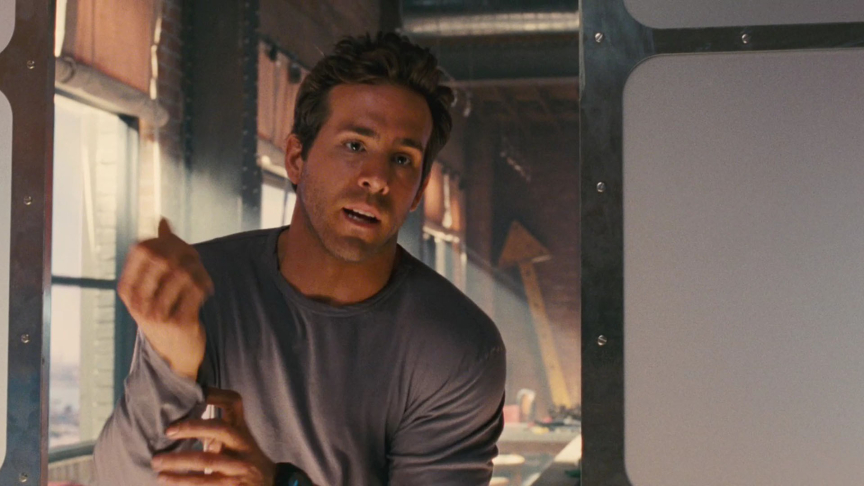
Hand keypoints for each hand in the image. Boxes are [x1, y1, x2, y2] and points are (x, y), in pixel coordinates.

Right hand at [118, 218, 213, 379]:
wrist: (173, 353)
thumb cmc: (164, 310)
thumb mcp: (153, 285)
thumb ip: (158, 252)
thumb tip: (162, 221)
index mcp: (127, 288)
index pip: (142, 249)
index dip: (165, 241)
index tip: (180, 246)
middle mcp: (137, 301)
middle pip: (163, 258)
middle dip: (184, 252)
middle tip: (195, 257)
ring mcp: (157, 314)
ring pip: (183, 273)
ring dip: (198, 269)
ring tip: (201, 274)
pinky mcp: (179, 323)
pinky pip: (197, 291)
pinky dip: (206, 284)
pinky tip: (206, 288)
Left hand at [152, 388, 275, 484]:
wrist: (267, 481)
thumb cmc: (243, 456)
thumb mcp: (236, 438)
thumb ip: (216, 428)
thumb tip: (179, 416)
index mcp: (239, 430)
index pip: (233, 403)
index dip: (215, 395)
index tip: (194, 395)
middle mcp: (241, 445)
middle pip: (217, 430)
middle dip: (191, 428)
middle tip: (166, 432)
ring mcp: (237, 467)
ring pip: (207, 461)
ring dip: (179, 464)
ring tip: (157, 467)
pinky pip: (205, 483)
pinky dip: (183, 483)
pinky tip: (168, 481)